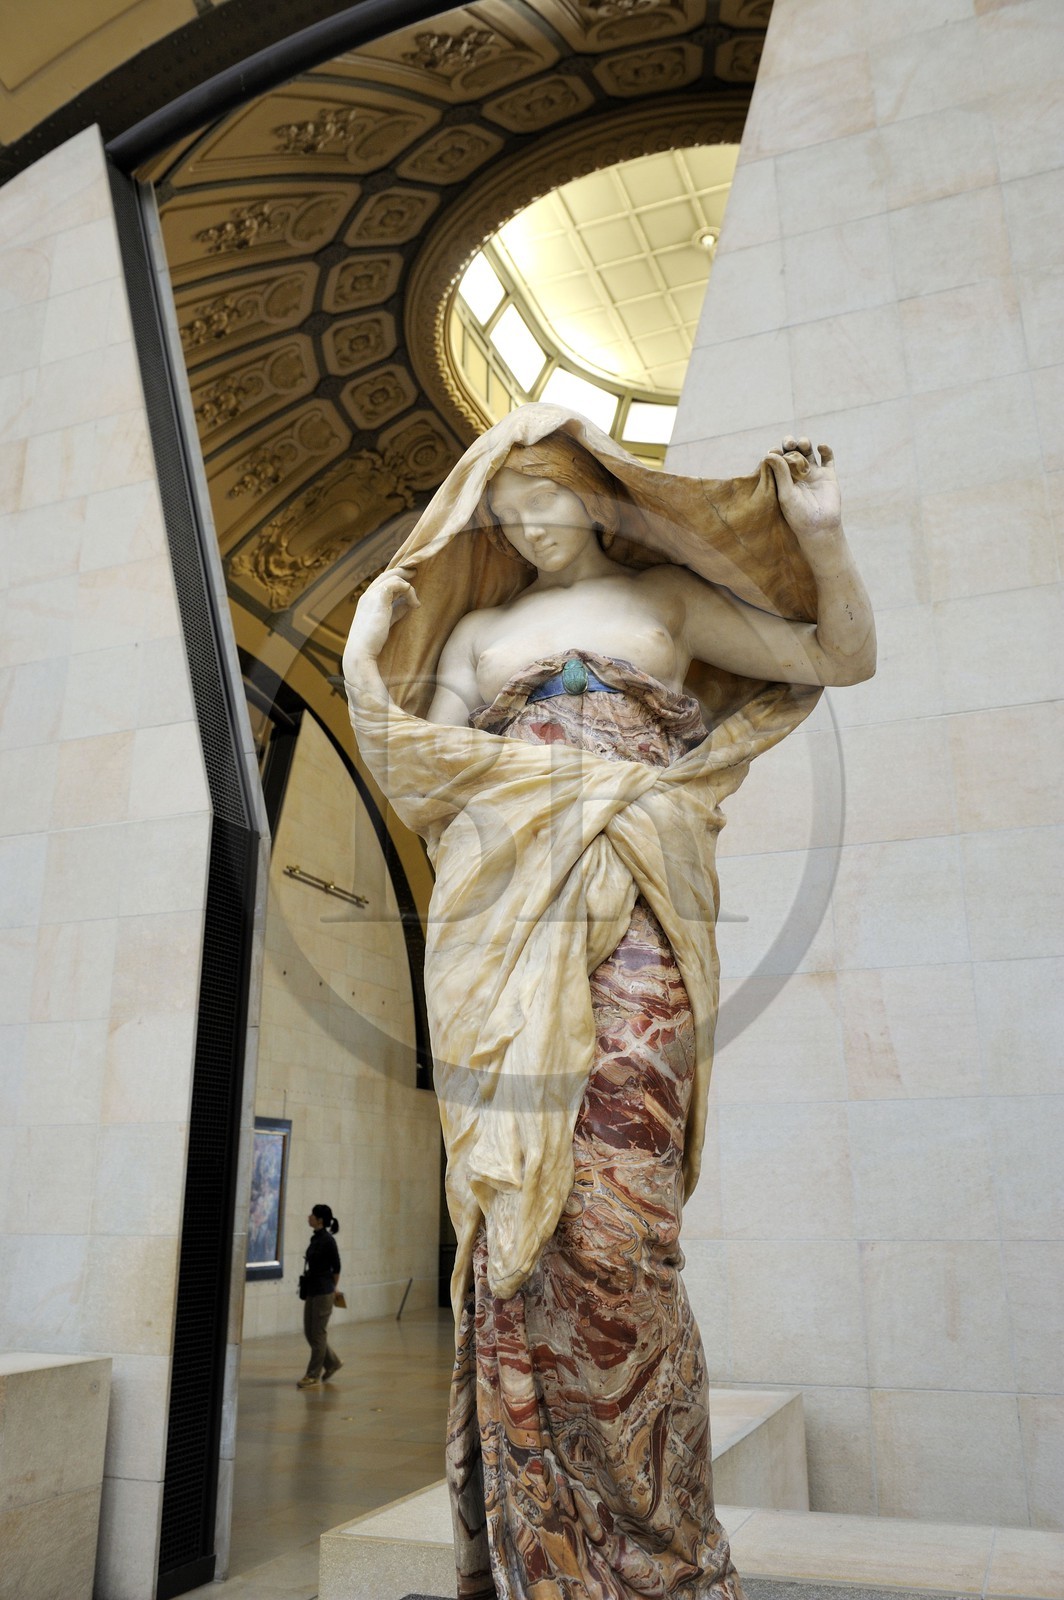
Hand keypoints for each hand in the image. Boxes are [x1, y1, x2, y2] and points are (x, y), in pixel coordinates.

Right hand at [346, 564, 419, 662]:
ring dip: (408, 587)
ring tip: (416, 603)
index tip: (408, 581)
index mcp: (367, 600)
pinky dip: (408, 591)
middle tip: (415, 572)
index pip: (382, 582)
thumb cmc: (372, 642)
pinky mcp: (379, 597)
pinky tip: (414, 604)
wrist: (361, 651)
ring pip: (393, 577)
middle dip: (402, 572)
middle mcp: (368, 594)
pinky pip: (397, 583)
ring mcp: (372, 594)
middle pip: (387, 575)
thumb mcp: (387, 622)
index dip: (395, 579)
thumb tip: (409, 603)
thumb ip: (396, 611)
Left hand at [765, 437, 841, 555]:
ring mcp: (813, 473)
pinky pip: (827, 457)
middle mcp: (797, 473)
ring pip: (808, 451)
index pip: (777, 459)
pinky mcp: (828, 474)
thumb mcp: (786, 494)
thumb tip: (770, 453)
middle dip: (789, 443)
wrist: (820, 527)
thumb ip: (780, 473)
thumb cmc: (798, 515)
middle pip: (792, 451)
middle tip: (789, 443)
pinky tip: (821, 447)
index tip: (774, 451)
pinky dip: (825, 449)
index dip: (776, 452)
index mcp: (783, 478)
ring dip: (805, 442)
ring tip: (803, 443)